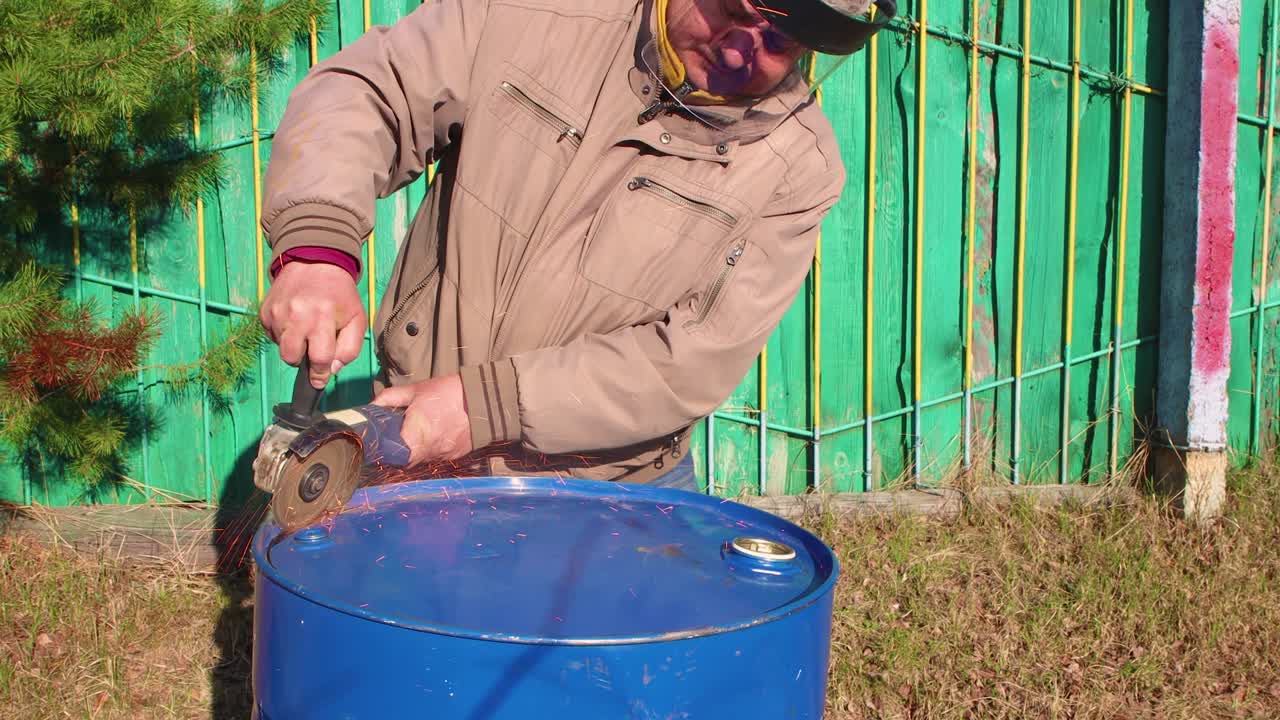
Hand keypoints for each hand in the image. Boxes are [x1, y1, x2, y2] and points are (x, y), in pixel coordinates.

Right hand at [260, 262, 365, 388]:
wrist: (315, 261)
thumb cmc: (340, 294)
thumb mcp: (356, 319)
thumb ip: (350, 348)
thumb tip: (333, 369)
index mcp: (322, 318)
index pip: (319, 359)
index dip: (320, 375)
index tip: (319, 380)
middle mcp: (296, 316)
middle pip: (292, 359)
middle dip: (303, 361)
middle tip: (313, 349)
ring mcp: (277, 313)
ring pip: (280, 349)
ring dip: (293, 347)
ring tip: (305, 332)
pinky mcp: (265, 311)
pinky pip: (272, 336)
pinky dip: (283, 335)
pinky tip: (294, 320)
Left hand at [372, 374, 472, 464]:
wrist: (484, 398)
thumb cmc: (448, 392)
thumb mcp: (415, 390)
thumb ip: (390, 398)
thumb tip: (371, 406)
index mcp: (417, 434)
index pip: (394, 457)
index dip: (386, 452)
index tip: (383, 443)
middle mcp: (429, 450)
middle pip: (406, 461)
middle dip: (400, 451)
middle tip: (398, 436)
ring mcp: (443, 455)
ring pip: (422, 460)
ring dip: (416, 450)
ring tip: (418, 433)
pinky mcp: (455, 456)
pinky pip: (437, 457)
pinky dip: (432, 449)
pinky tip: (435, 434)